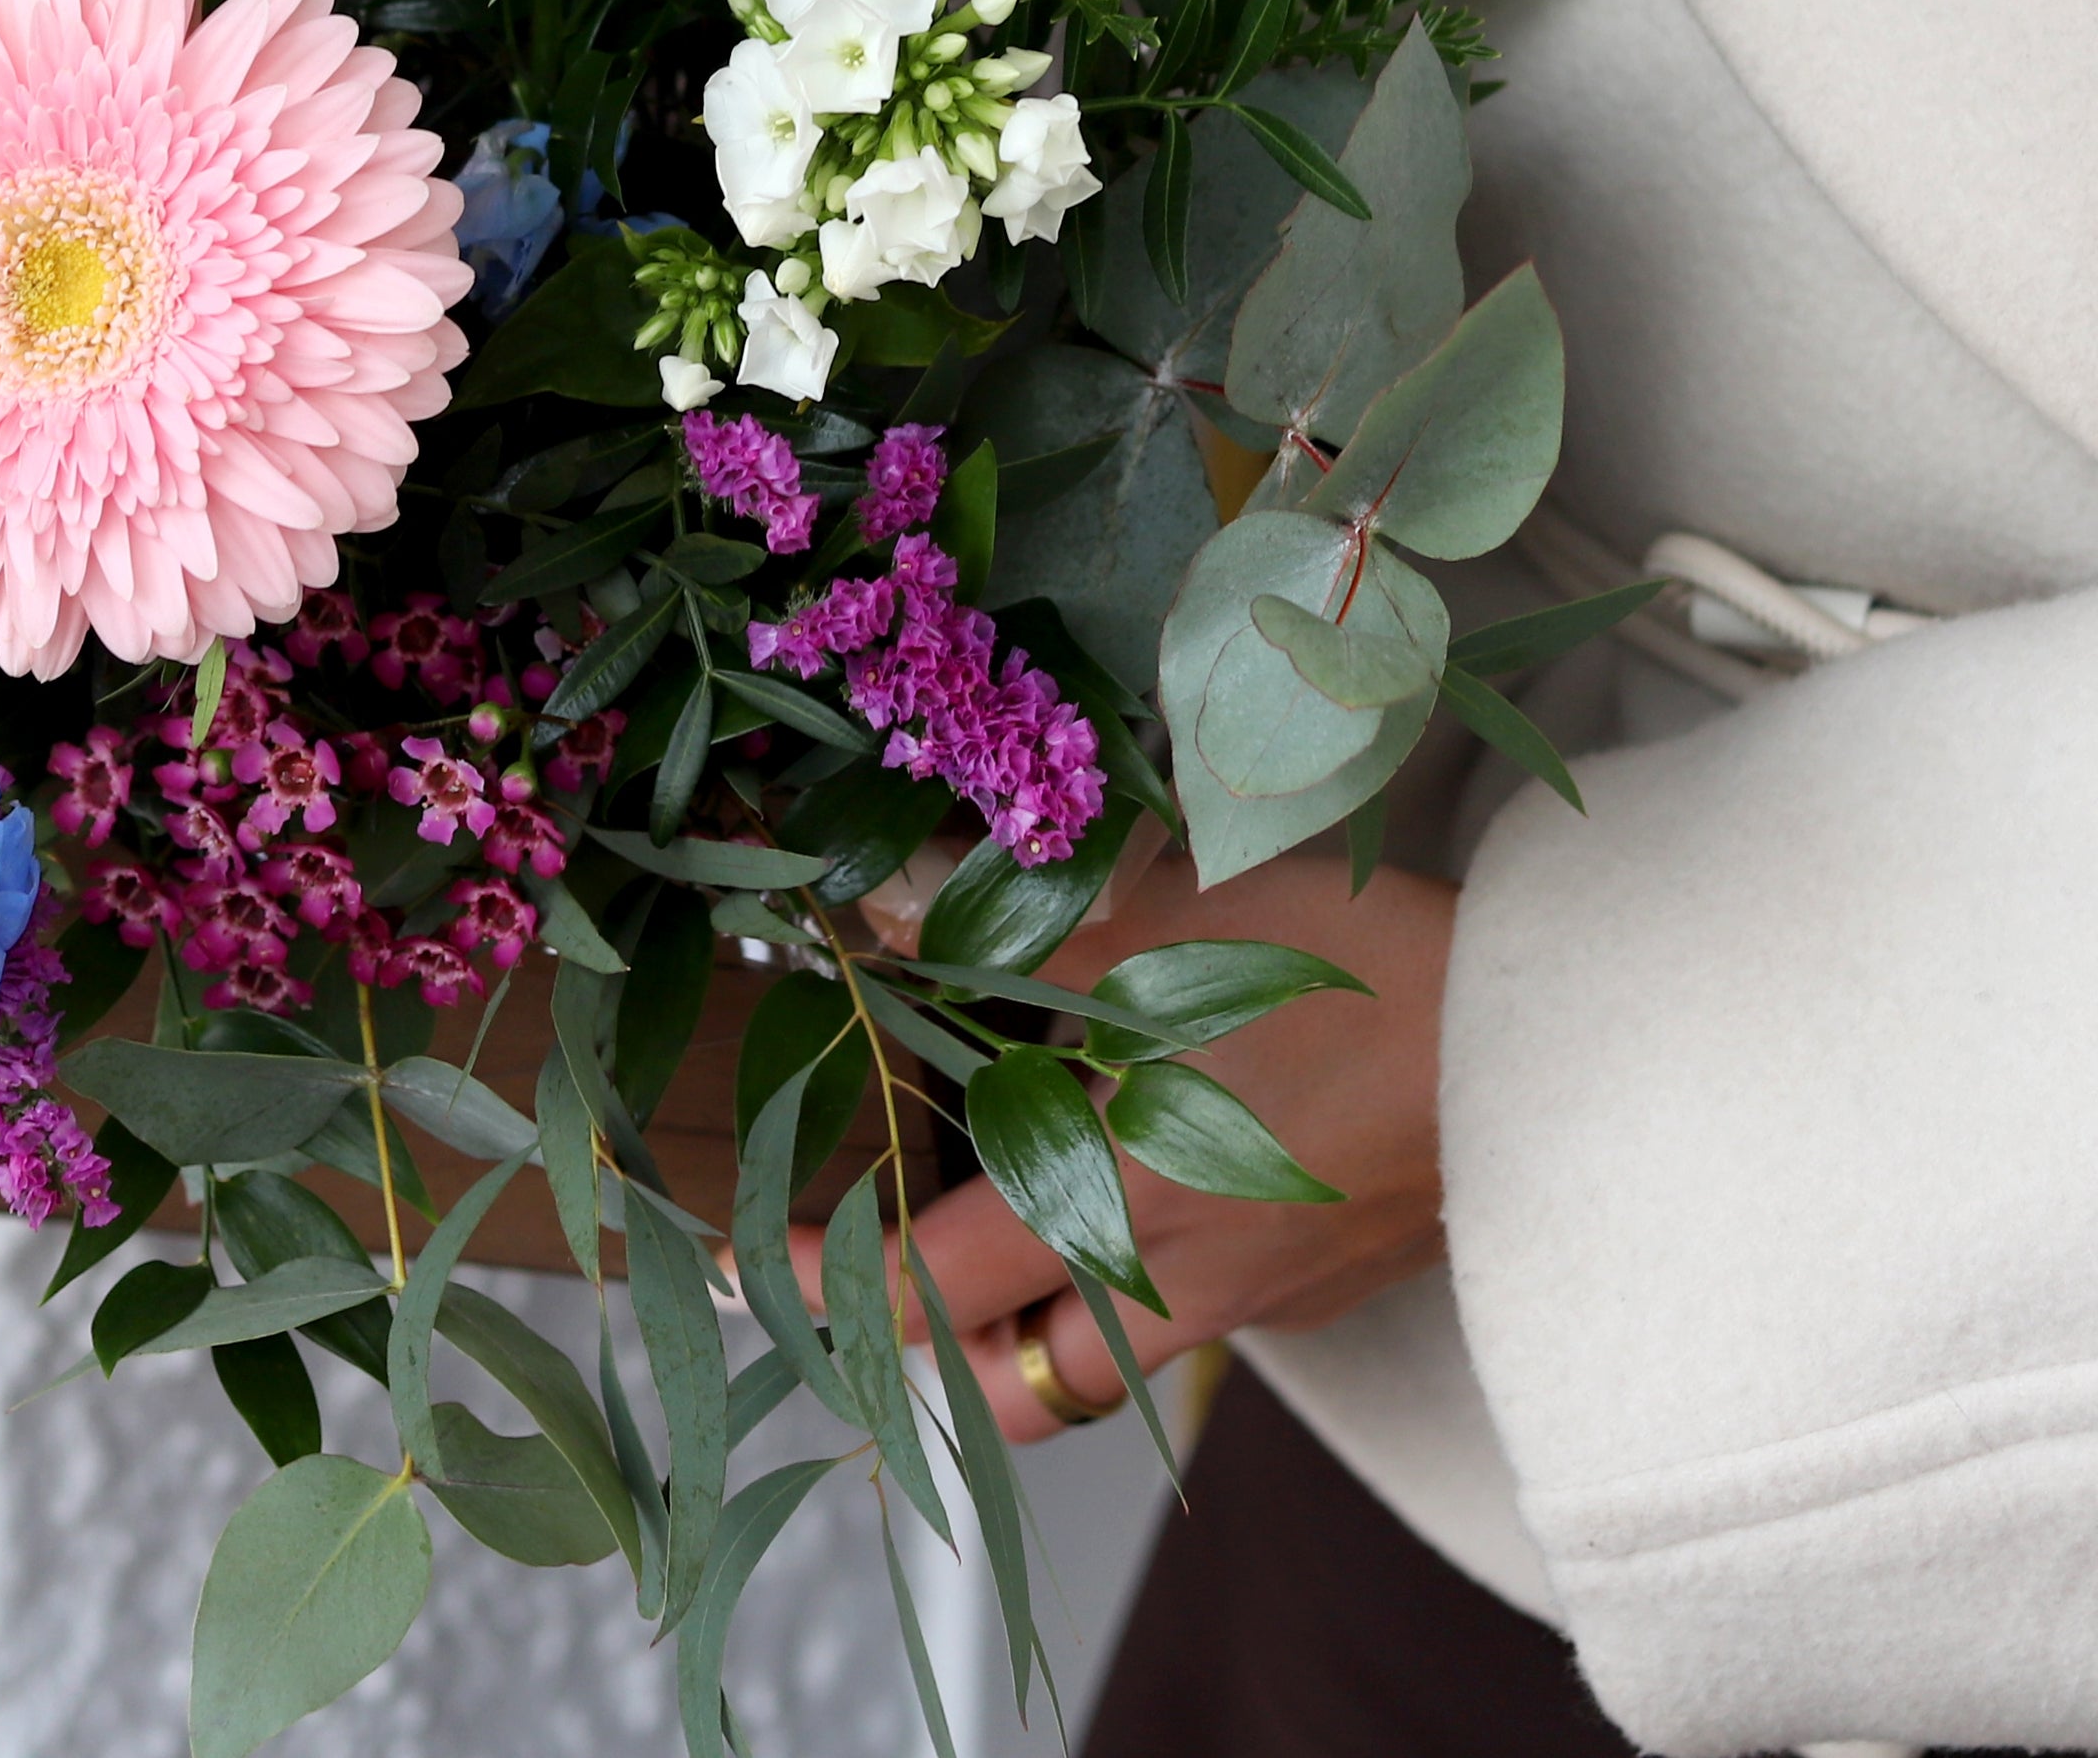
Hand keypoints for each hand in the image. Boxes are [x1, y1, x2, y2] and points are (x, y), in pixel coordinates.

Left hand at [797, 839, 1454, 1446]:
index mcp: (1114, 1204)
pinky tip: (1122, 1179)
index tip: (766, 1252)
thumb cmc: (1342, 967)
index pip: (927, 1290)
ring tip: (987, 1221)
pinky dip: (1123, 1281)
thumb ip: (1011, 944)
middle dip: (928, 1350)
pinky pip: (1185, 1320)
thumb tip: (884, 926)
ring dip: (1027, 1323)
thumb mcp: (1155, 926)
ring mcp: (1253, 1299)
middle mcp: (1172, 1283)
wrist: (1548, 1040)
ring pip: (1099, 1365)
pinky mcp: (1314, 1285)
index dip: (831, 1278)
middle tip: (877, 1257)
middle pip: (1010, 1388)